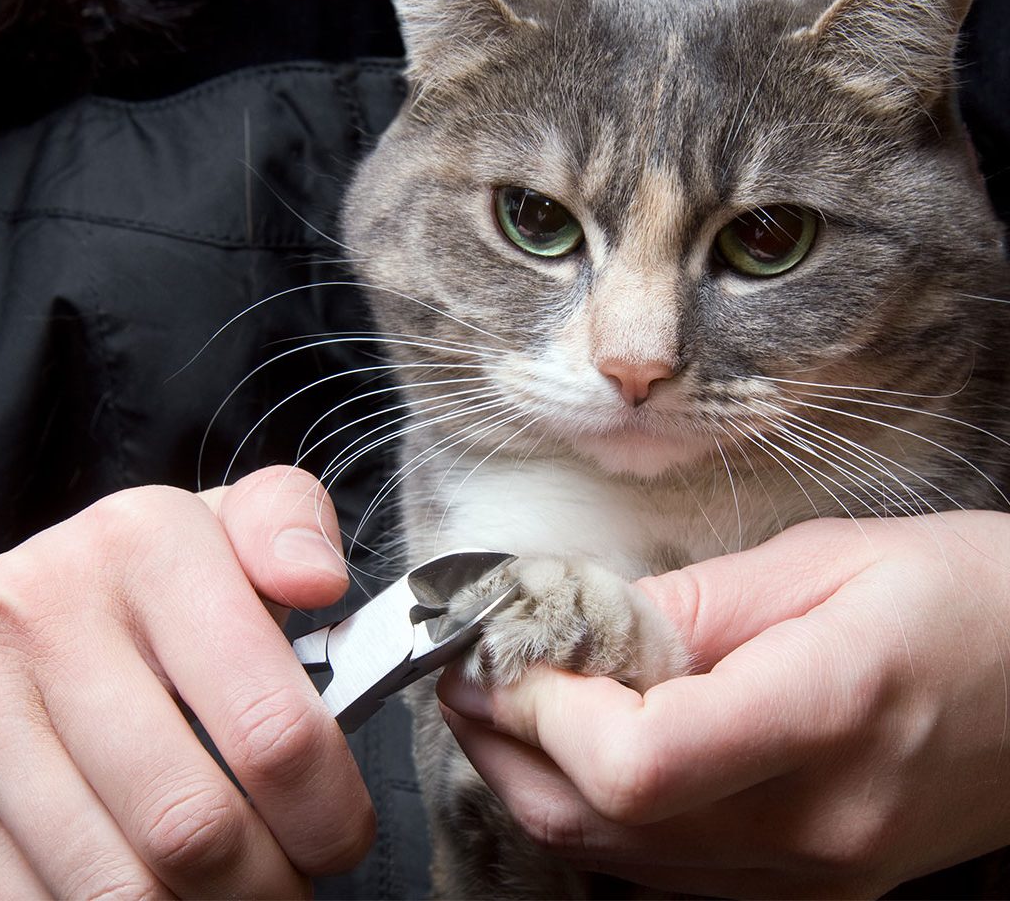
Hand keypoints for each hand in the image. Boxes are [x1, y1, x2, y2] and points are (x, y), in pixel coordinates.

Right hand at [0, 467, 373, 898]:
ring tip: (228, 888)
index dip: (326, 809)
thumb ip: (293, 528)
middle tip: (289, 882)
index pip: (271, 725)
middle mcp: (45, 618)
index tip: (342, 837)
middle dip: (263, 883)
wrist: (40, 592)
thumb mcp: (234, 520)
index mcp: (145, 549)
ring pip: (109, 885)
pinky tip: (147, 885)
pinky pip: (26, 898)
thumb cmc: (162, 570)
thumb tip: (319, 582)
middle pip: (190, 824)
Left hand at [439, 513, 1009, 898]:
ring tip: (503, 701)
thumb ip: (690, 601)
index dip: (543, 710)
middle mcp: (817, 826)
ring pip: (620, 854)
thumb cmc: (964, 595)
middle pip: (604, 820)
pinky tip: (577, 748)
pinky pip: (666, 867)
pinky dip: (597, 811)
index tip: (498, 650)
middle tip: (469, 670)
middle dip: (505, 743)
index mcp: (828, 716)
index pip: (640, 760)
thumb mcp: (824, 560)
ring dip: (537, 778)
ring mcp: (815, 872)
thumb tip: (581, 623)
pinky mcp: (812, 882)